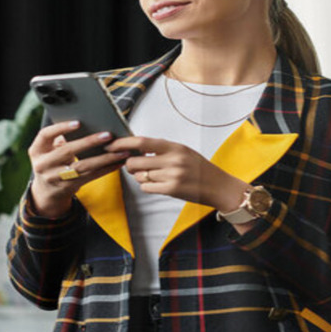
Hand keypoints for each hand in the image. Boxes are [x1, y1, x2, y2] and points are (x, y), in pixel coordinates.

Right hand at [28, 121, 133, 218]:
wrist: (46, 191)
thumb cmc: (53, 162)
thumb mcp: (49, 150)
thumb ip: (61, 138)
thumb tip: (88, 122)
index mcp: (37, 150)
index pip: (45, 135)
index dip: (61, 128)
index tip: (78, 123)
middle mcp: (43, 164)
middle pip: (67, 151)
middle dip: (89, 142)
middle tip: (108, 135)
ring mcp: (54, 178)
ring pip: (83, 166)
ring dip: (105, 158)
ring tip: (121, 151)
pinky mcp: (68, 187)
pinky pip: (90, 176)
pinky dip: (106, 169)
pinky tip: (118, 162)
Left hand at [106, 136, 247, 212]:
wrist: (219, 186)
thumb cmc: (200, 168)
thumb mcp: (184, 152)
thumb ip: (163, 149)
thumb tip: (135, 148)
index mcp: (175, 146)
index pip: (141, 141)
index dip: (123, 143)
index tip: (111, 145)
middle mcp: (173, 159)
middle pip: (135, 161)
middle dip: (129, 165)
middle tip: (132, 166)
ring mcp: (172, 175)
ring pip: (140, 176)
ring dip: (140, 177)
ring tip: (152, 176)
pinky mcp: (172, 190)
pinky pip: (147, 188)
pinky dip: (147, 187)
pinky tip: (157, 185)